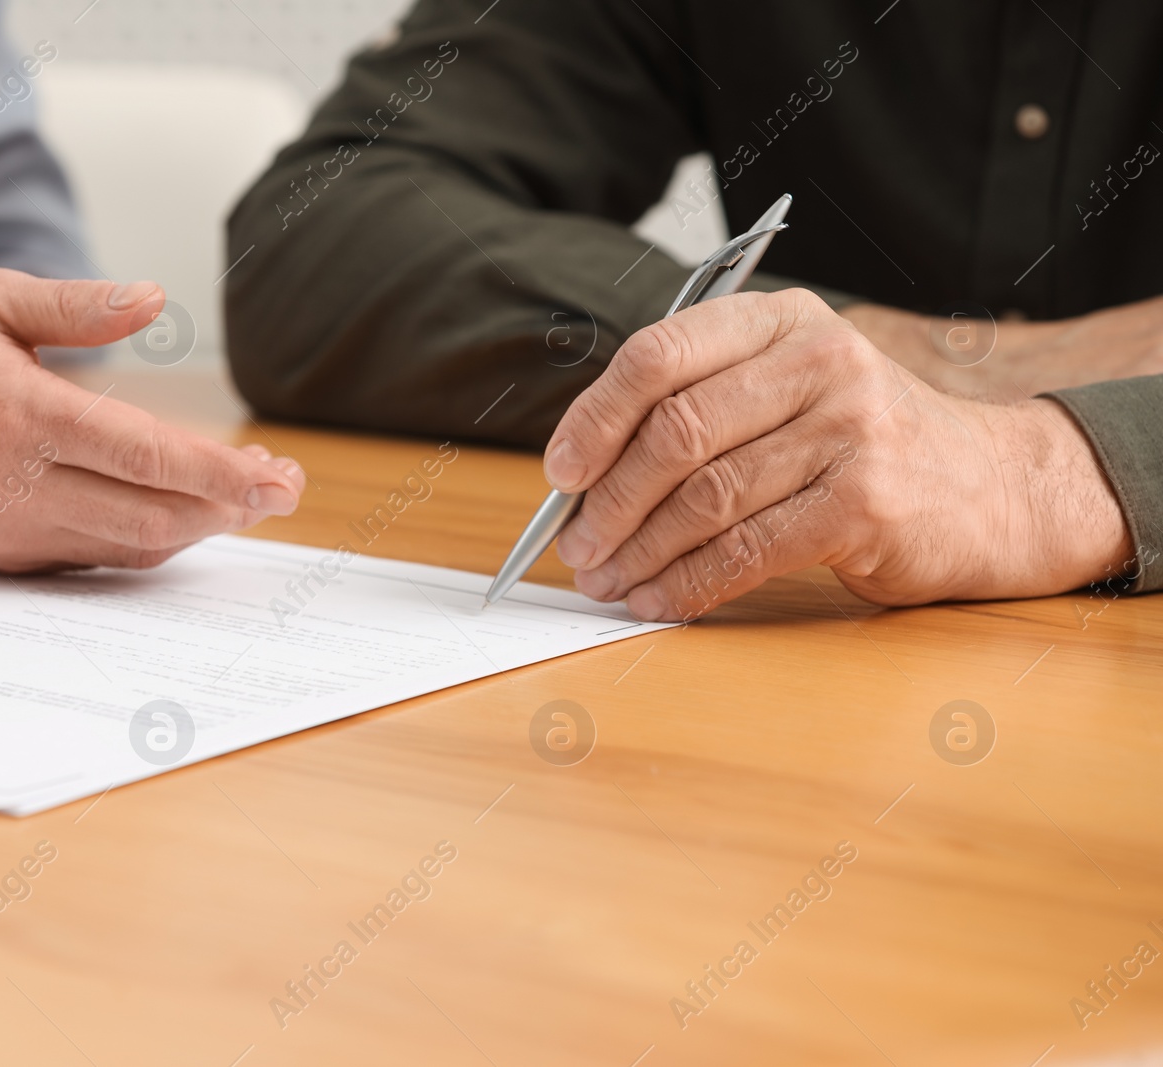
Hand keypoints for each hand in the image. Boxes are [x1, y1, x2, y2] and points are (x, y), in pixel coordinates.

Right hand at [0, 269, 306, 571]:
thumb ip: (76, 306)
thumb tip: (155, 297)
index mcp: (21, 415)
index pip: (147, 455)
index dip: (223, 473)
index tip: (278, 476)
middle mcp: (17, 486)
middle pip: (154, 516)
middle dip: (231, 508)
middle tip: (282, 489)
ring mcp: (5, 532)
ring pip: (129, 549)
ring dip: (196, 530)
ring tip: (244, 501)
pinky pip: (92, 562)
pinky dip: (144, 543)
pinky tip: (178, 518)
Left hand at [545, 289, 1131, 620]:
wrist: (996, 488)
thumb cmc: (865, 444)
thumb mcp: (791, 391)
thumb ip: (705, 408)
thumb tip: (585, 474)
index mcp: (781, 320)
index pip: (659, 354)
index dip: (595, 418)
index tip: (560, 473)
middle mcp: (818, 361)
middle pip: (675, 432)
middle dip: (610, 501)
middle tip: (576, 546)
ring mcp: (849, 429)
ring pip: (706, 498)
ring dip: (641, 551)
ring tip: (608, 581)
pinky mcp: (866, 503)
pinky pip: (748, 551)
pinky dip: (689, 584)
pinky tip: (659, 601)